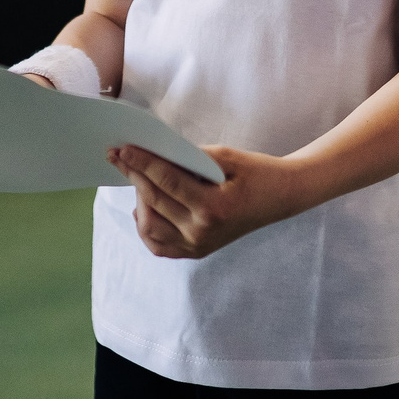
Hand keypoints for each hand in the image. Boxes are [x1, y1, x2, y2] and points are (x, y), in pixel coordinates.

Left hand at [110, 145, 308, 259]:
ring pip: (150, 228)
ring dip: (138, 201)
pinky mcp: (197, 251)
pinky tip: (142, 207)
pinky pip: (159, 245)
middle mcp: (202, 232)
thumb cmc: (255, 171)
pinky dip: (146, 227)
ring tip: (137, 178)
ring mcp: (199, 246)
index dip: (141, 162)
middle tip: (117, 156)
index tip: (123, 147)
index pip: (166, 181)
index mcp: (212, 207)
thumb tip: (150, 154)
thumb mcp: (224, 156)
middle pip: (154, 202)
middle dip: (133, 175)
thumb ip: (187, 157)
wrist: (281, 197)